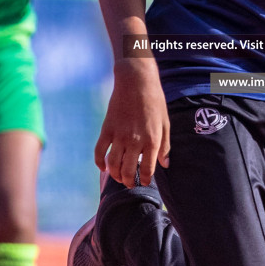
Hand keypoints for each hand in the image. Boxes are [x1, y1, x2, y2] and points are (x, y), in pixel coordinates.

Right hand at [94, 59, 168, 187]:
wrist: (136, 82)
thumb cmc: (154, 101)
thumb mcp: (165, 123)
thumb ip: (165, 146)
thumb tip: (165, 164)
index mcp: (152, 140)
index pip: (147, 169)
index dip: (145, 179)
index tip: (144, 182)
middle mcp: (135, 141)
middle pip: (128, 170)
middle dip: (128, 181)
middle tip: (129, 183)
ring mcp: (119, 136)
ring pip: (113, 164)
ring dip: (115, 175)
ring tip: (118, 177)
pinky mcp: (107, 129)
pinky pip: (99, 151)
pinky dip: (99, 162)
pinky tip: (103, 167)